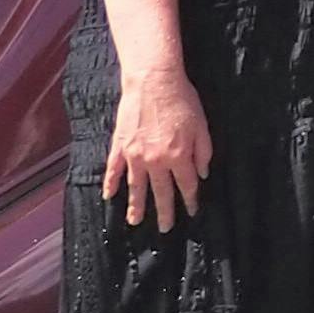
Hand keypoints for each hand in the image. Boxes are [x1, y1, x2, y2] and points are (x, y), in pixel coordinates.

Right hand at [105, 60, 211, 231]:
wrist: (154, 83)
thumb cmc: (183, 101)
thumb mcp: (202, 125)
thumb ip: (204, 152)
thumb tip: (202, 174)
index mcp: (179, 156)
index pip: (187, 184)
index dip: (191, 199)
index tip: (193, 211)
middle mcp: (156, 161)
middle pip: (161, 192)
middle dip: (164, 212)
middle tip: (164, 229)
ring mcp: (135, 156)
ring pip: (136, 188)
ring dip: (136, 206)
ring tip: (135, 222)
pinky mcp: (119, 147)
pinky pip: (114, 171)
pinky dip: (111, 184)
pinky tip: (109, 196)